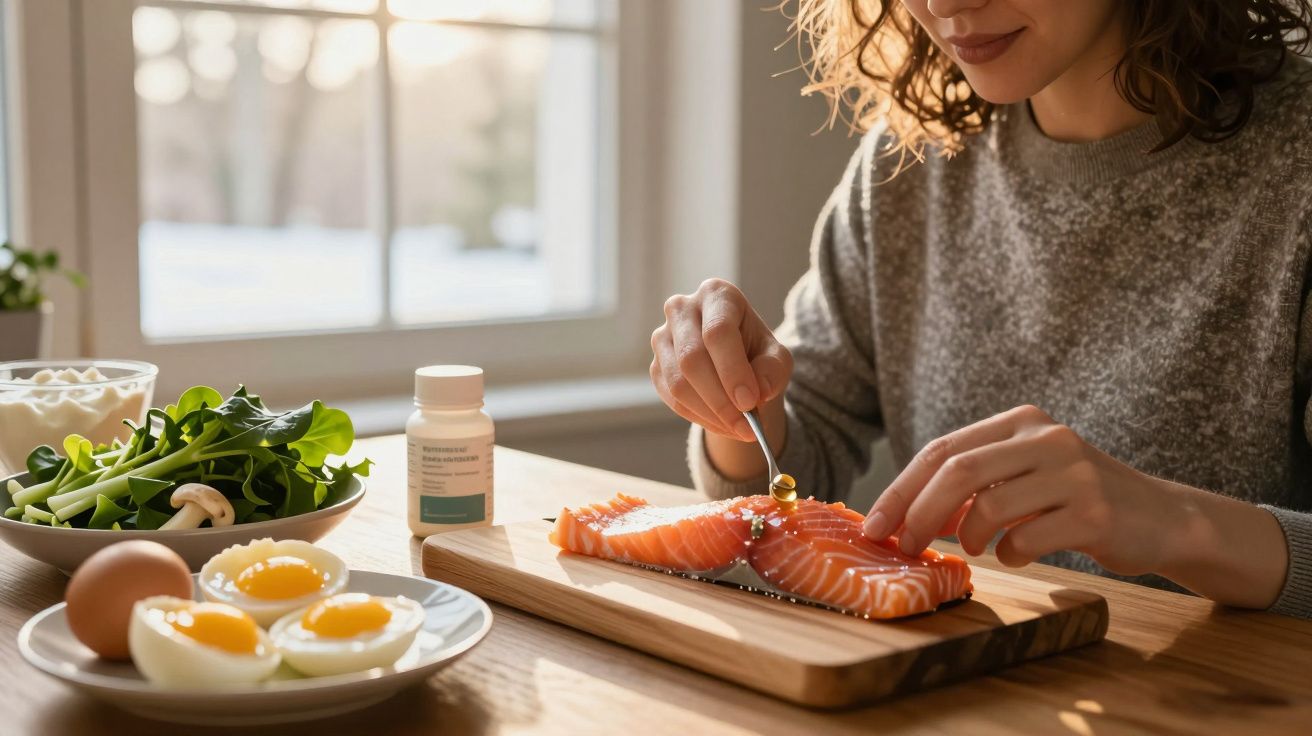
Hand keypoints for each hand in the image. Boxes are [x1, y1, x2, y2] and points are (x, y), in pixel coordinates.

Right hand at [650, 279, 792, 441]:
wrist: (735, 363)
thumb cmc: (756, 352)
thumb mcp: (776, 357)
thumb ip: (773, 370)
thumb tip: (759, 392)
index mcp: (716, 294)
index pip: (717, 331)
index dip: (732, 369)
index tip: (749, 401)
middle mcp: (682, 309)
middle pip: (692, 358)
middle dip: (720, 398)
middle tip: (746, 425)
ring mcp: (663, 337)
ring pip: (678, 382)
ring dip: (710, 413)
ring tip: (739, 428)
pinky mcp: (655, 366)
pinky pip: (671, 398)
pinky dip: (699, 417)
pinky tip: (722, 424)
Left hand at [863, 404, 1185, 574]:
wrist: (1162, 518)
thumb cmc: (1076, 501)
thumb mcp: (1024, 477)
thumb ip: (972, 487)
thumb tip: (905, 516)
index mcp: (1021, 422)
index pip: (943, 450)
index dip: (900, 490)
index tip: (873, 526)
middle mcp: (1046, 438)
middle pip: (958, 471)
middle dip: (918, 514)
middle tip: (902, 547)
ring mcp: (1074, 473)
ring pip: (989, 506)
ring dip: (967, 536)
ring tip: (974, 547)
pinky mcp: (1094, 512)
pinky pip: (1026, 538)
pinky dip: (1008, 553)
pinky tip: (1016, 554)